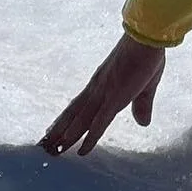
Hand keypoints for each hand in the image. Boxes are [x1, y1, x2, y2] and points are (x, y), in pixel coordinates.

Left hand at [42, 33, 166, 157]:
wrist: (146, 39)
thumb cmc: (147, 55)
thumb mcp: (146, 84)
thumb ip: (142, 104)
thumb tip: (143, 123)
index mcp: (100, 83)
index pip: (78, 105)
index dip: (65, 119)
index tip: (52, 130)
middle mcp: (96, 89)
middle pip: (73, 114)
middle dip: (59, 131)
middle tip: (44, 146)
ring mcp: (103, 94)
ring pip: (80, 120)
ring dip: (66, 136)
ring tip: (52, 151)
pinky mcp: (114, 98)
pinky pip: (99, 123)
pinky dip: (89, 138)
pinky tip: (81, 151)